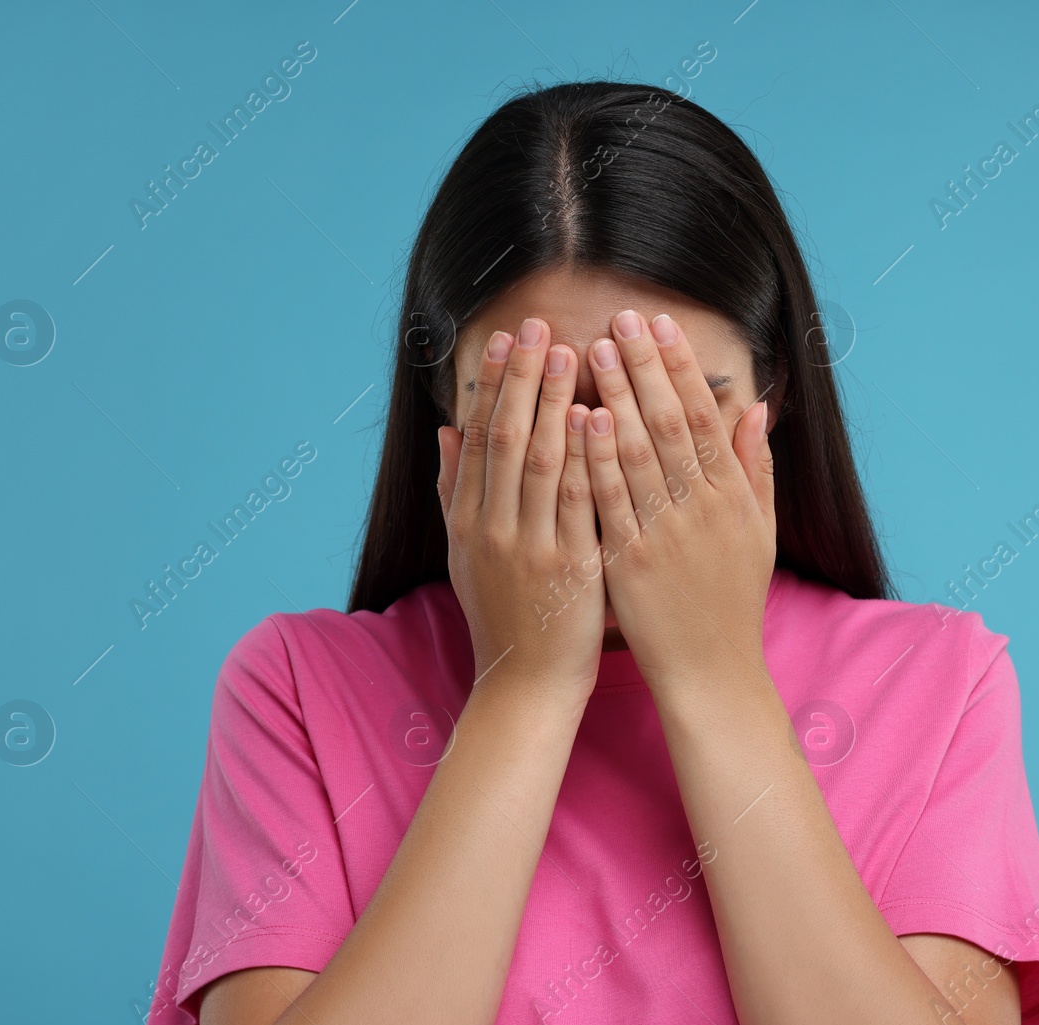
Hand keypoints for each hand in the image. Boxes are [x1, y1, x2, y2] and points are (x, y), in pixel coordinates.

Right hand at [437, 318, 604, 710]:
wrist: (526, 682)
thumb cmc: (503, 614)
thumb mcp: (464, 554)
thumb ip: (454, 492)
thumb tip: (445, 431)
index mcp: (467, 521)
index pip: (478, 438)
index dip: (494, 385)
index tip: (507, 340)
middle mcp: (492, 527)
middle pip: (504, 437)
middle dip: (522, 378)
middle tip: (537, 327)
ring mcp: (529, 545)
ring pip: (538, 460)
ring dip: (553, 402)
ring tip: (569, 352)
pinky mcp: (568, 564)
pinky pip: (575, 499)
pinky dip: (581, 455)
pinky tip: (593, 416)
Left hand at [581, 309, 775, 688]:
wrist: (711, 671)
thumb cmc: (731, 600)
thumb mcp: (759, 532)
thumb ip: (756, 468)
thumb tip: (756, 408)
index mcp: (730, 496)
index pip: (704, 417)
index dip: (680, 368)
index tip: (661, 325)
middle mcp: (700, 508)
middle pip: (670, 423)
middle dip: (645, 367)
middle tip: (622, 319)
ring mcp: (665, 534)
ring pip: (639, 454)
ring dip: (616, 398)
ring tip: (596, 351)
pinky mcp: (631, 561)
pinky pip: (610, 500)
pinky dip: (596, 458)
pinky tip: (581, 419)